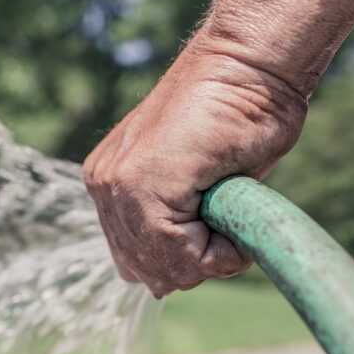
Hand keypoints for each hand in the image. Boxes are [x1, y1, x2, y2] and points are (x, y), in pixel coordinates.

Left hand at [83, 33, 307, 297]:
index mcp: (112, 186)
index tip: (218, 224)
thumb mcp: (199, 187)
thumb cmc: (237, 120)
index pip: (138, 262)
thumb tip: (161, 285)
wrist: (248, 68)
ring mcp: (116, 185)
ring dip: (210, 256)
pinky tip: (232, 209)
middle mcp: (105, 187)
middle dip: (194, 263)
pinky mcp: (140, 183)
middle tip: (226, 219)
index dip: (187, 261)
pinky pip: (181, 255)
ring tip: (229, 210)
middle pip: (147, 273)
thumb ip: (174, 225)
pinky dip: (221, 250)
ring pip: (164, 269)